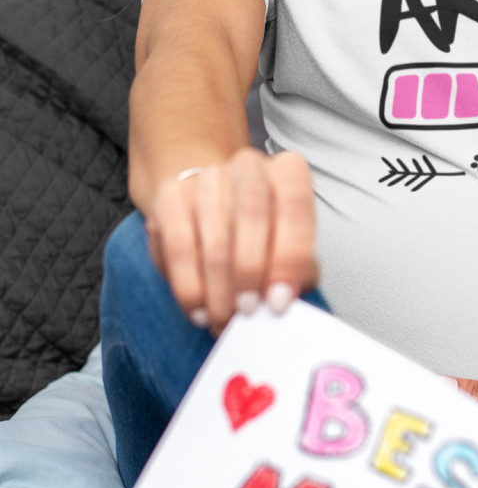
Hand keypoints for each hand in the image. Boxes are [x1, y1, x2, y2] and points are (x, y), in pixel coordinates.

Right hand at [145, 148, 318, 335]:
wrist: (213, 206)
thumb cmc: (263, 236)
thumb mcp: (290, 247)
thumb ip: (297, 270)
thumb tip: (286, 298)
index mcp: (288, 172)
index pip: (294, 208)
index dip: (289, 258)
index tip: (280, 301)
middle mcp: (249, 166)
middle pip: (251, 216)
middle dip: (250, 274)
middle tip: (248, 313)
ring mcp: (207, 178)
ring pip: (214, 240)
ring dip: (219, 290)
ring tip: (224, 321)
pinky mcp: (171, 197)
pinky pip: (177, 248)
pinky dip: (189, 287)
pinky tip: (199, 311)